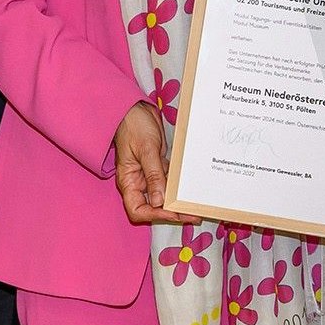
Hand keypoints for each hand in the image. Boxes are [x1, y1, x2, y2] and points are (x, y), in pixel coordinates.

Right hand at [114, 102, 194, 225]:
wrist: (135, 109)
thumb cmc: (134, 126)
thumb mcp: (146, 149)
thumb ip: (153, 175)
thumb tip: (159, 202)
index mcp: (128, 181)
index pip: (137, 210)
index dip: (155, 215)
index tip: (173, 213)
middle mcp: (138, 183)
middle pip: (153, 207)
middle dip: (172, 213)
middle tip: (193, 215)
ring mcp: (148, 176)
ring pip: (163, 197)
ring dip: (178, 203)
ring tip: (196, 208)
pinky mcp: (157, 168)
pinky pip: (168, 183)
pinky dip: (178, 189)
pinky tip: (191, 192)